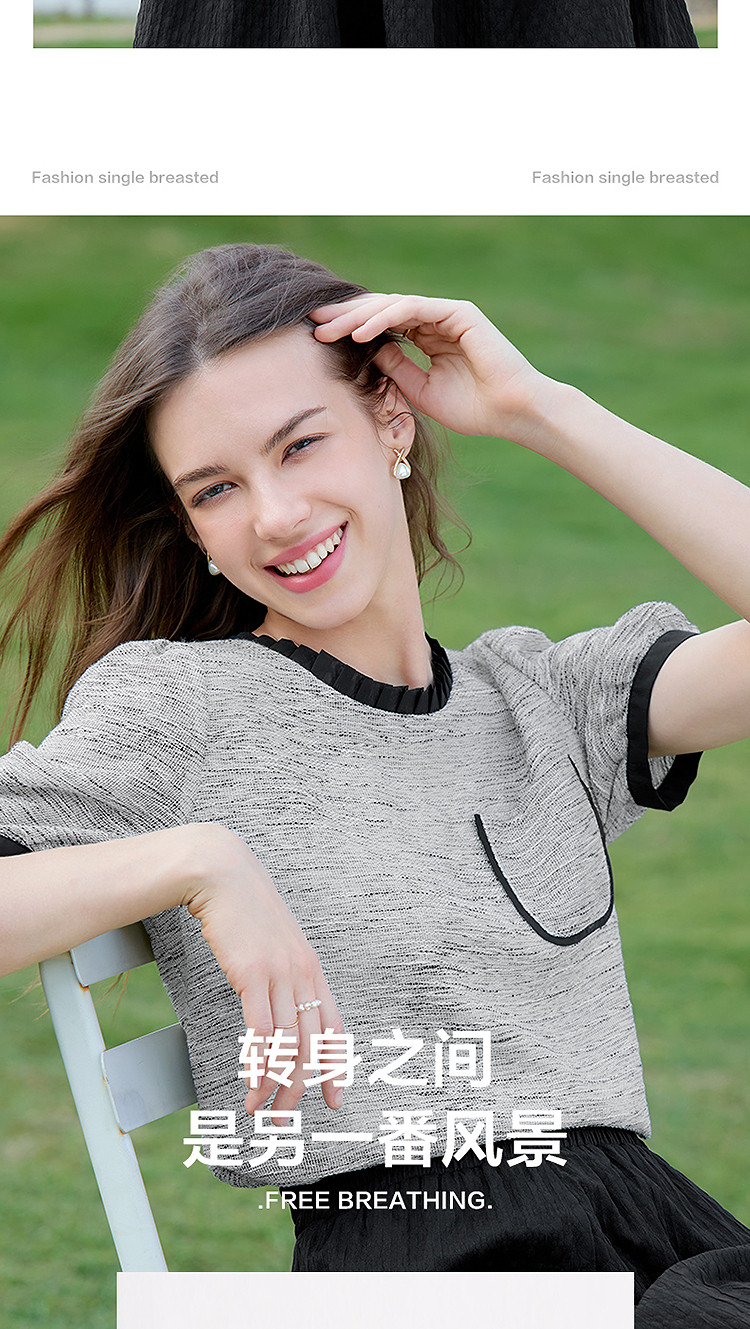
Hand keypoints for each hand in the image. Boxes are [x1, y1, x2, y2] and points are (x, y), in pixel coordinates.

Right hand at [181, 823, 345, 1118]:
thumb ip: (282, 972)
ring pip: (287, 1045)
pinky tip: (251, 1085)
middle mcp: (303, 974)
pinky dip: (257, 1064)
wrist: (222, 873)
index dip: (337, 1067)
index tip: (336, 1100)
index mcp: (312, 968)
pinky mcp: (252, 974)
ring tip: (262, 1113)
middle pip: (311, 1045)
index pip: (334, 1027)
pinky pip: (260, 1031)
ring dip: (275, 1086)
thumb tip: (280, 1004)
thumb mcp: (272, 942)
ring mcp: (280, 974)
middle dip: (300, 1090)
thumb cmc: (244, 909)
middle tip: (287, 1122)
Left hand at [309, 292, 546, 440]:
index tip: (319, 337)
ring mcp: (447, 312)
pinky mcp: (457, 312)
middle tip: (313, 323)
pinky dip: (385, 318)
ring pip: (393, 305)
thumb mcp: (422, 391)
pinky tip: (361, 332)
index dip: (350, 329)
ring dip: (358, 317)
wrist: (512, 412)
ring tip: (330, 329)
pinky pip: (412, 308)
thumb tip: (369, 352)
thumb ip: (397, 369)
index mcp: (428, 337)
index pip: (383, 325)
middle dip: (346, 316)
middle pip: (382, 310)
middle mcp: (435, 320)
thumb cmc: (474, 409)